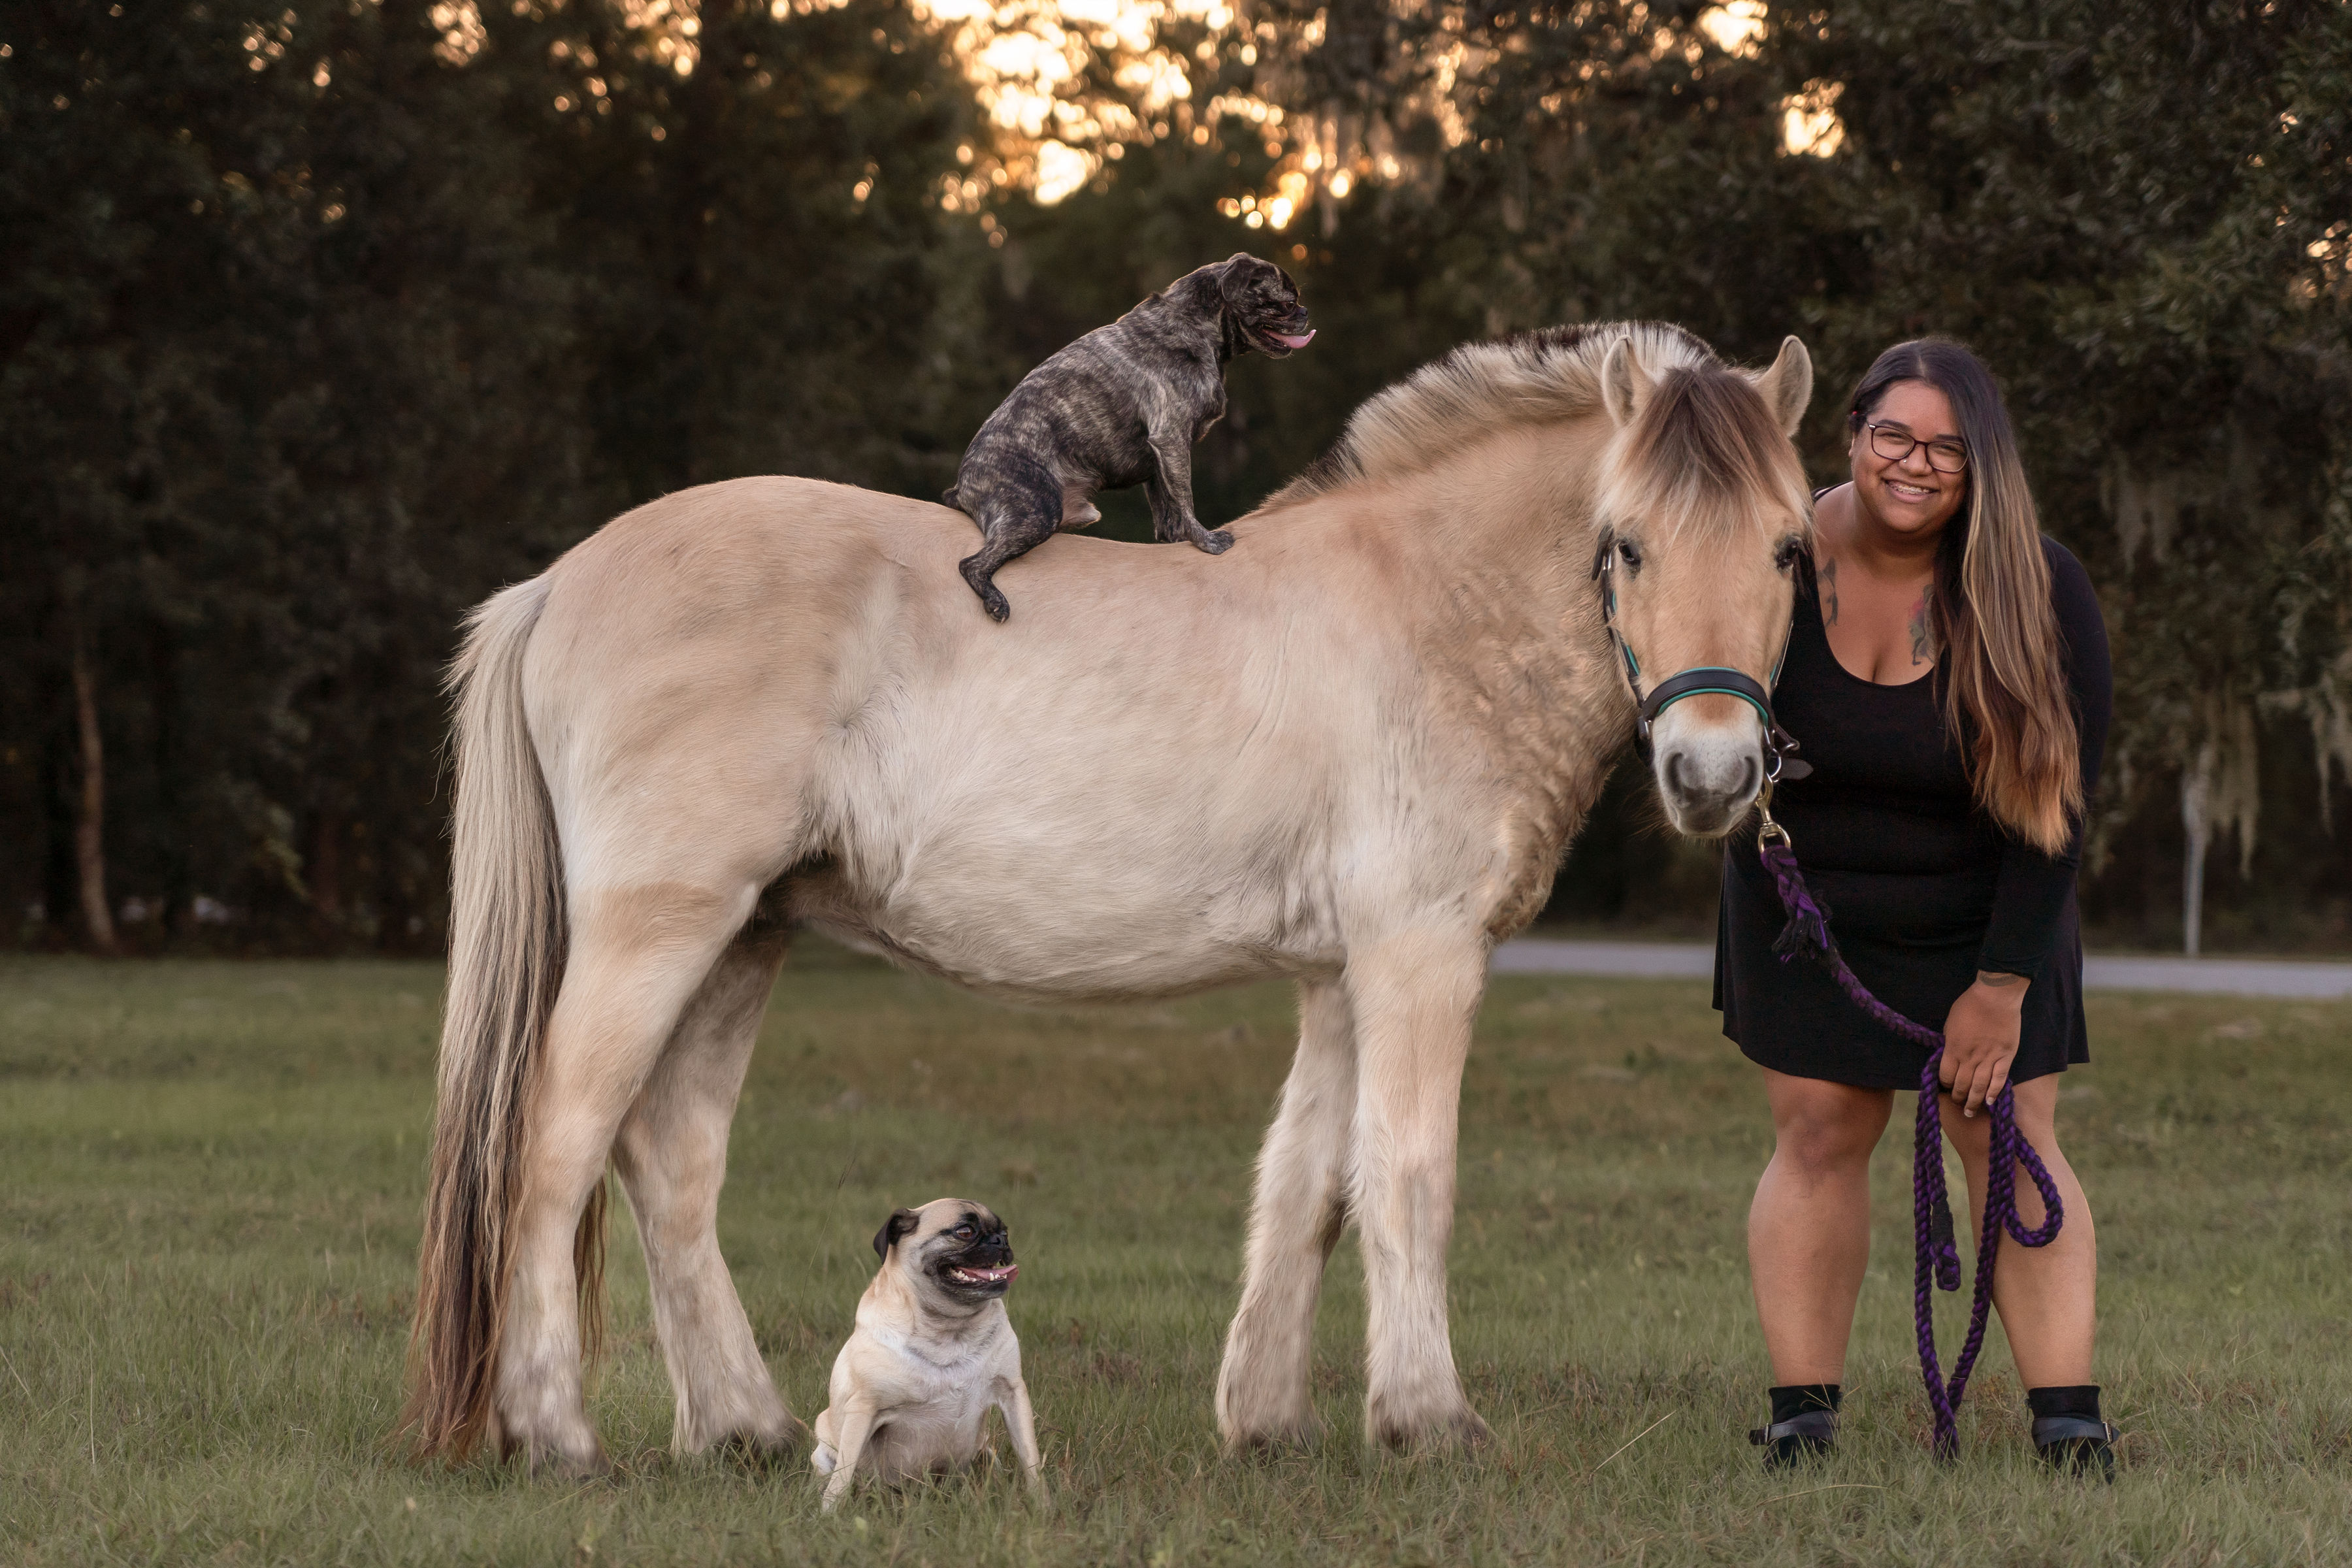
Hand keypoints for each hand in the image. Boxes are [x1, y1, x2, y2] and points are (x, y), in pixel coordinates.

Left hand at [1938, 972, 2027, 1116]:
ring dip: (1973, 1102)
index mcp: (1953, 1049)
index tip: (1945, 1087)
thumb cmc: (1970, 1005)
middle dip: (1957, 1097)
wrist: (1995, 996)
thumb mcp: (1950, 1023)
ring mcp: (1989, 1058)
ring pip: (1980, 1087)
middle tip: (1957, 1103)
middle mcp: (1970, 1057)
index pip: (1945, 1075)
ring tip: (1969, 1111)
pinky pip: (1999, 1079)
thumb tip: (1949, 1053)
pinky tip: (1990, 1103)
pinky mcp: (2006, 1057)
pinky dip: (1994, 1093)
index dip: (1944, 1084)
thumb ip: (1950, 1041)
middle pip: (1961, 1084)